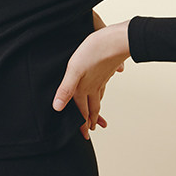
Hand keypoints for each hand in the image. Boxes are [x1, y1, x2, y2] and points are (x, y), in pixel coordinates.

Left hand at [52, 16, 129, 139]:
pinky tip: (103, 85)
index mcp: (84, 87)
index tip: (85, 136)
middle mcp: (94, 85)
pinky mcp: (107, 68)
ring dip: (98, 107)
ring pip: (99, 96)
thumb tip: (57, 108)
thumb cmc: (94, 52)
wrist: (118, 40)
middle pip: (92, 106)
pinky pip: (104, 84)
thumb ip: (66, 89)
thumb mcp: (74, 69)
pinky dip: (102, 90)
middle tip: (92, 130)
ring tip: (97, 114)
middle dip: (91, 119)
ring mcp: (102, 77)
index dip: (81, 124)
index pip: (82, 110)